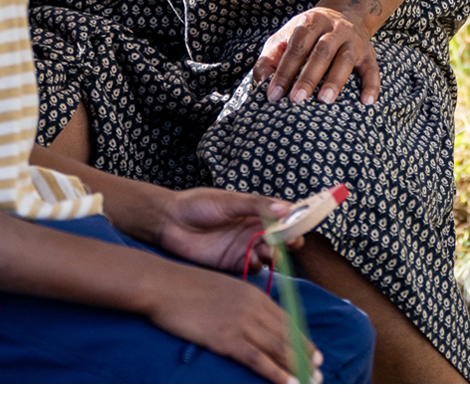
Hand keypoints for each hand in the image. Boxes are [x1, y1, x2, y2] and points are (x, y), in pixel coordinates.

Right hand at [146, 266, 320, 383]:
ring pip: (278, 348)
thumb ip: (240, 302)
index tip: (314, 351)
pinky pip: (258, 359)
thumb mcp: (222, 287)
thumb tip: (251, 319)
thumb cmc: (185, 286)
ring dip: (298, 366)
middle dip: (306, 355)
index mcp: (252, 292)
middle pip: (287, 334)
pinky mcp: (227, 338)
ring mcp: (241, 322)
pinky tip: (289, 384)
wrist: (162, 285)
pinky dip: (277, 373)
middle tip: (320, 371)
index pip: (286, 318)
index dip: (302, 338)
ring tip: (312, 381)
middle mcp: (252, 306)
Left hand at [155, 187, 290, 272]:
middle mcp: (253, 230)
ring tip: (265, 252)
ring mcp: (244, 247)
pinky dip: (256, 266)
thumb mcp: (228, 201)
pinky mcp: (232, 263)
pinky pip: (251, 268)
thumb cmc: (196, 205)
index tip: (300, 226)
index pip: (282, 217)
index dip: (294, 222)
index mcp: (255, 211)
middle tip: (287, 243)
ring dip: (272, 255)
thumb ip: (256, 205)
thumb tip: (286, 207)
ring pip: (268, 255)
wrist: (169, 222)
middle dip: (287, 242)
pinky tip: (251, 261)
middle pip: (280, 239)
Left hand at [254, 6, 379, 104]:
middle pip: (321, 52)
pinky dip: (371, 86)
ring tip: (325, 100)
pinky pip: (373, 70)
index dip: (284, 71)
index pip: (296, 47)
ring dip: (335, 80)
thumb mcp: (287, 36)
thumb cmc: (308, 34)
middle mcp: (335, 29)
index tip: (273, 94)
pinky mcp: (369, 54)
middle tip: (296, 100)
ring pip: (345, 59)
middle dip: (308, 77)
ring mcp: (354, 41)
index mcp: (311, 22)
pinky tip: (366, 102)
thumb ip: (271, 56)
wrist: (344, 14)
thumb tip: (259, 81)